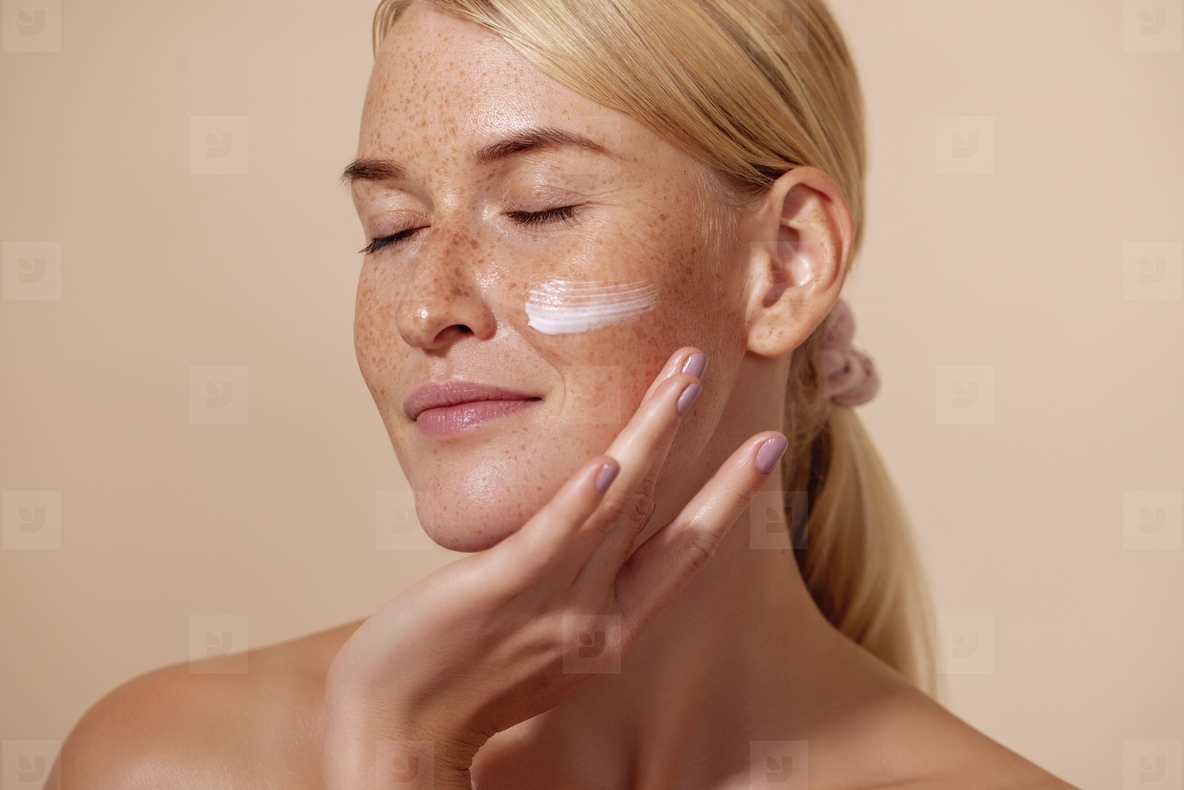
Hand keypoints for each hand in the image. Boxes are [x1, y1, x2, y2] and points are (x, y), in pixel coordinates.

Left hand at [322, 347, 787, 788]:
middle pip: (660, 514)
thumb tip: (580, 527)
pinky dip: (582, 502)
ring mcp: (552, 605)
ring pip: (617, 511)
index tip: (763, 447)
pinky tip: (608, 463)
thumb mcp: (539, 638)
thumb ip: (569, 586)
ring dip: (652, 439)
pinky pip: (550, 541)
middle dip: (696, 442)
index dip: (728, 494)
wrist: (399, 737)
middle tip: (717, 375)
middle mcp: (597, 618)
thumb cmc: (460, 683)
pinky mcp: (499, 591)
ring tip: (681, 382)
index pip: (685, 549)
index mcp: (611, 629)